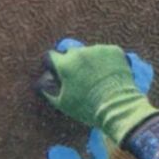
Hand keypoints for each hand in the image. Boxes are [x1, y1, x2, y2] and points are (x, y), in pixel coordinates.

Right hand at [38, 39, 158, 146]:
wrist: (118, 106)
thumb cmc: (87, 108)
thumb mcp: (63, 104)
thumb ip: (48, 92)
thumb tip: (41, 86)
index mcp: (65, 64)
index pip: (52, 55)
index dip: (54, 64)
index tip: (58, 70)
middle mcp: (80, 52)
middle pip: (71, 52)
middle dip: (73, 62)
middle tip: (80, 76)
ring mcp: (98, 49)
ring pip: (90, 52)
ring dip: (91, 60)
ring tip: (98, 77)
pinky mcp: (114, 50)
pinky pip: (107, 53)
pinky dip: (108, 60)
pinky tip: (110, 74)